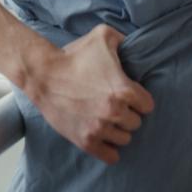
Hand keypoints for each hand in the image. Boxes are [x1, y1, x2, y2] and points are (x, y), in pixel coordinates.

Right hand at [29, 24, 154, 164]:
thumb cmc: (74, 55)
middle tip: (116, 105)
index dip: (140, 99)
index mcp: (123, 90)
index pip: (148, 105)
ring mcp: (99, 129)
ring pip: (125, 139)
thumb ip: (124, 39)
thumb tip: (136, 44)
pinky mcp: (85, 141)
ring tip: (109, 119)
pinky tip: (105, 137)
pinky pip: (110, 156)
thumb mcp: (103, 36)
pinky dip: (110, 149)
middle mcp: (114, 112)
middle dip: (129, 114)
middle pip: (136, 123)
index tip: (131, 95)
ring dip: (119, 130)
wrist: (43, 75)